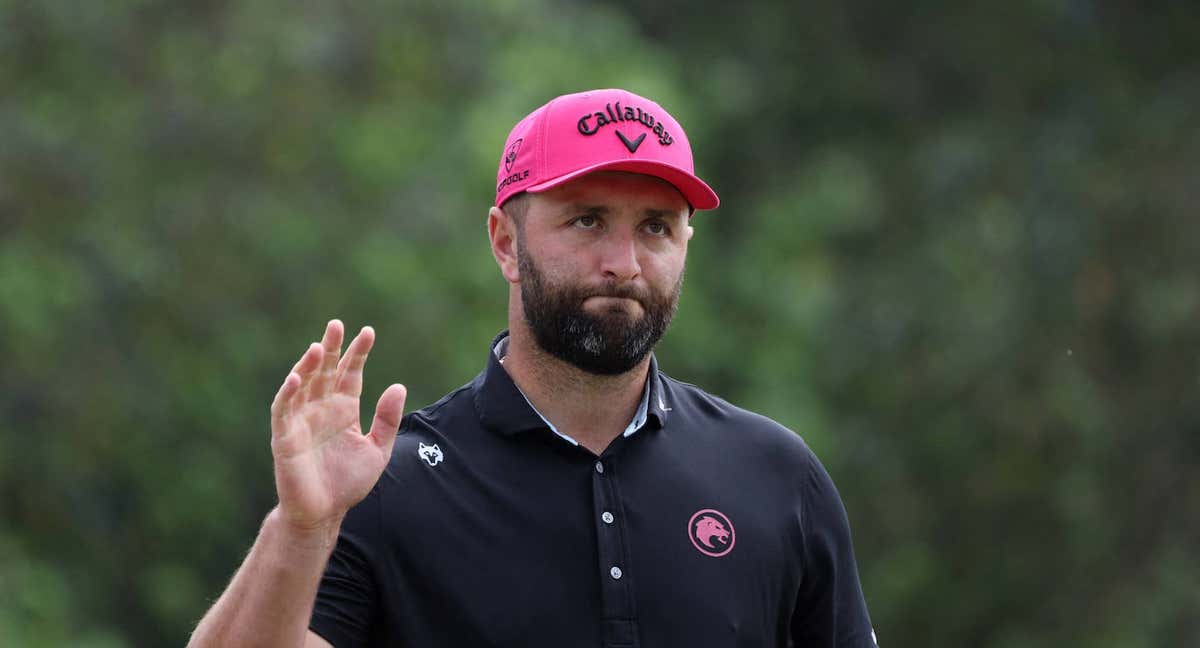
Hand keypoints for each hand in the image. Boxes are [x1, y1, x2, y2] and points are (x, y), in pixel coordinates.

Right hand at [269, 320, 406, 532]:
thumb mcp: (377, 451)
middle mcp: (321, 410)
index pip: (350, 374)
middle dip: (332, 349)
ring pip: (304, 385)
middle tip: (337, 324)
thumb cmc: (348, 484)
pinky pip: (284, 409)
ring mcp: (301, 421)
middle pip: (326, 372)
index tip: (368, 332)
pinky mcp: (285, 437)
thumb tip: (398, 386)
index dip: (357, 354)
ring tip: (320, 346)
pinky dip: (289, 392)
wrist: (324, 514)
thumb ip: (387, 420)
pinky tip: (298, 376)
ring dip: (310, 365)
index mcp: (343, 410)